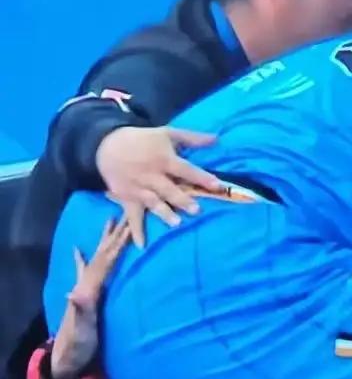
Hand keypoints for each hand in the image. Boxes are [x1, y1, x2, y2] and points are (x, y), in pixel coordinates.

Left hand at [49, 218, 131, 378]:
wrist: (66, 359)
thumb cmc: (78, 345)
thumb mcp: (81, 329)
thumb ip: (79, 310)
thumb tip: (74, 293)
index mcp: (89, 288)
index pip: (106, 261)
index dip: (119, 243)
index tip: (132, 224)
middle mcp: (86, 284)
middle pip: (103, 253)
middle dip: (114, 233)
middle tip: (125, 211)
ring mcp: (85, 289)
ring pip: (97, 257)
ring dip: (104, 238)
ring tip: (109, 219)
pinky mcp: (85, 297)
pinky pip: (87, 270)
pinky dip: (84, 257)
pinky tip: (79, 248)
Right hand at [96, 125, 220, 245]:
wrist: (105, 145)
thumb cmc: (142, 140)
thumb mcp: (167, 133)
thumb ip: (193, 138)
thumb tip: (217, 139)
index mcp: (164, 159)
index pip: (185, 169)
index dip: (201, 177)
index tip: (217, 186)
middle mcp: (151, 175)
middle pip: (169, 189)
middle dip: (182, 199)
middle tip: (196, 210)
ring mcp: (139, 188)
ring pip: (153, 202)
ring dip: (164, 213)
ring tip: (177, 223)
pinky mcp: (127, 198)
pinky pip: (132, 216)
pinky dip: (136, 230)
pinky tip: (141, 245)